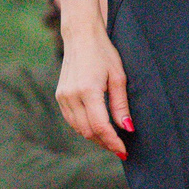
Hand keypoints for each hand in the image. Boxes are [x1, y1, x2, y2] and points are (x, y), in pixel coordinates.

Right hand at [54, 22, 131, 157]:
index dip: (113, 142)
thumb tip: (127, 128)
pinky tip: (97, 128)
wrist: (80, 37)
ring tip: (111, 141)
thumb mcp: (118, 77)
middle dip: (105, 143)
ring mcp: (63, 96)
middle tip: (120, 148)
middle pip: (88, 131)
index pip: (101, 126)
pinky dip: (84, 128)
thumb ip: (121, 105)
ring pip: (79, 128)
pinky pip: (72, 120)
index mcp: (88, 90)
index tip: (124, 151)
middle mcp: (72, 95)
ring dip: (95, 137)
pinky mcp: (60, 96)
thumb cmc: (104, 53)